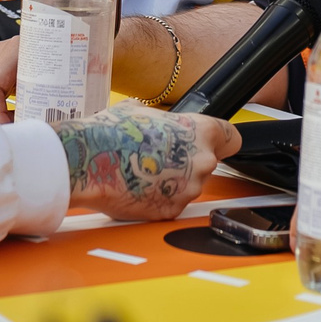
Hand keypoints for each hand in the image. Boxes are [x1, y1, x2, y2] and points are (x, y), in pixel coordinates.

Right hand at [57, 101, 241, 219]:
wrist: (88, 161)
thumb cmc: (112, 133)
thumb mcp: (141, 110)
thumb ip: (163, 118)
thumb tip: (157, 120)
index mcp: (200, 132)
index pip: (232, 138)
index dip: (222, 142)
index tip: (214, 145)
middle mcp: (202, 162)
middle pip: (208, 164)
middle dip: (188, 163)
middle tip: (159, 158)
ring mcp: (188, 190)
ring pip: (189, 186)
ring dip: (172, 183)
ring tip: (143, 172)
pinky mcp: (171, 211)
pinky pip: (171, 205)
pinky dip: (159, 200)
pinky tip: (138, 188)